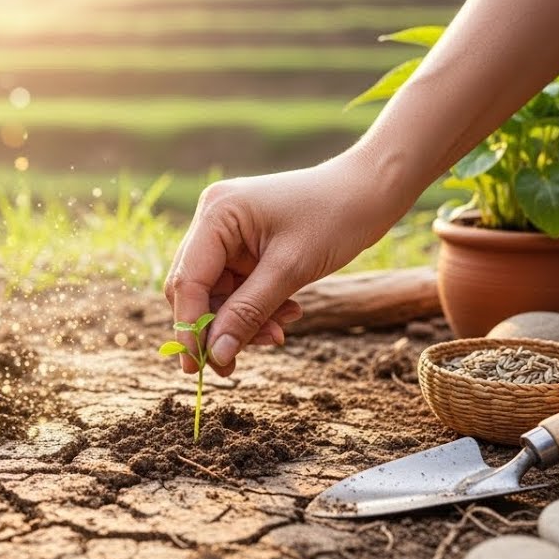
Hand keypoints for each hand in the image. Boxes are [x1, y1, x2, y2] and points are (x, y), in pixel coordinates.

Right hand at [165, 149, 403, 376]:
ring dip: (242, 320)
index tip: (198, 367)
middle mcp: (213, 220)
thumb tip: (216, 356)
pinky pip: (236, 288)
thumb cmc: (335, 217)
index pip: (187, 280)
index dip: (190, 326)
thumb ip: (248, 313)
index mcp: (216, 214)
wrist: (370, 191)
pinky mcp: (243, 245)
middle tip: (234, 365)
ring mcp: (227, 233)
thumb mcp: (291, 270)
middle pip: (195, 289)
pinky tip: (286, 313)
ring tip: (279, 333)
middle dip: (217, 327)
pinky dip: (255, 308)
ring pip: (216, 294)